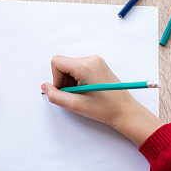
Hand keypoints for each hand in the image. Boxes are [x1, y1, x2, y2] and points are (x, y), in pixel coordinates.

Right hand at [41, 55, 161, 146]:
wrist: (125, 111)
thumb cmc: (104, 109)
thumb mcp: (75, 105)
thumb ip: (55, 96)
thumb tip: (44, 87)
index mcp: (85, 66)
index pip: (57, 62)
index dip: (56, 78)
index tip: (65, 91)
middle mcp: (91, 59)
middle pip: (63, 64)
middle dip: (64, 81)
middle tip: (75, 95)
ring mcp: (96, 60)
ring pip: (70, 67)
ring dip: (71, 81)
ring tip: (82, 94)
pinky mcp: (99, 64)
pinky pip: (79, 67)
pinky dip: (78, 79)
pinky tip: (87, 90)